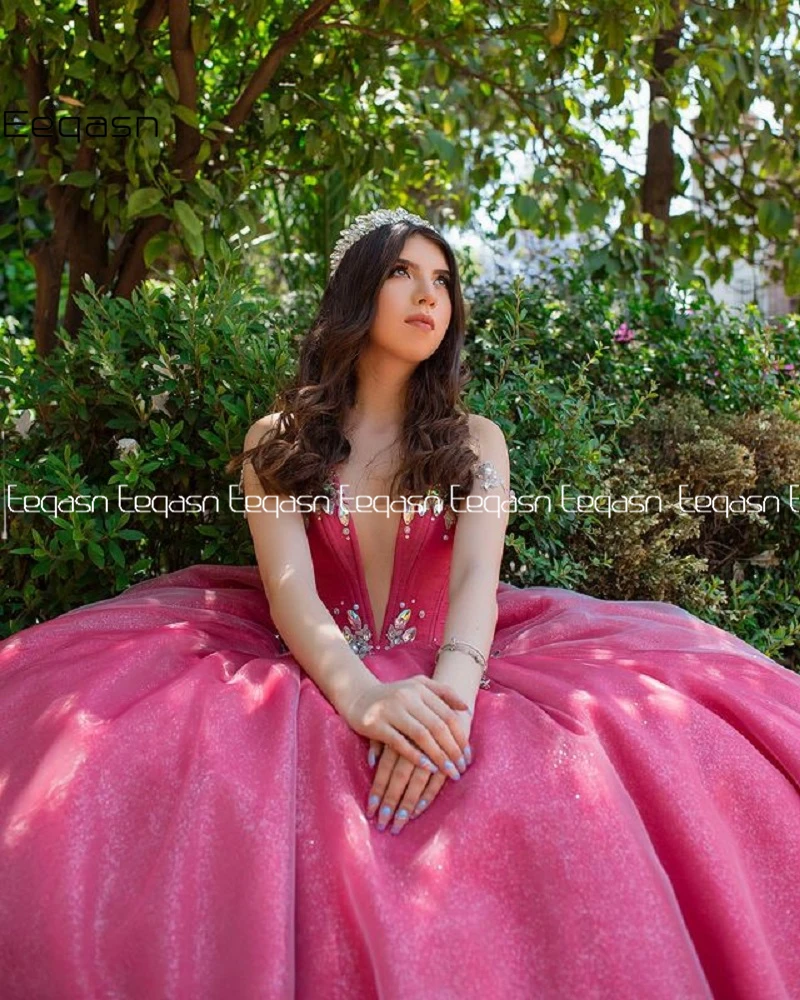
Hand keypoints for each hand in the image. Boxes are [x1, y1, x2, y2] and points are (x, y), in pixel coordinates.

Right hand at [343, 675, 471, 773]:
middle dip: (452, 750)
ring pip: (421, 735)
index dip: (460, 736)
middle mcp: (407, 696)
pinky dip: (415, 756)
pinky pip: (399, 743)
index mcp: (420, 688)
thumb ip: (442, 693)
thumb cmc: (393, 696)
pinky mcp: (375, 723)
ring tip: (449, 772)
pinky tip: (427, 768)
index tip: (468, 756)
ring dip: (438, 756)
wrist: (357, 695)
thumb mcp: (417, 687)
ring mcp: (390, 709)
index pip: (447, 714)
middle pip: (437, 726)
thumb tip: (466, 708)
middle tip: (461, 769)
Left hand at [365, 708, 472, 833]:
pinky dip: (426, 797)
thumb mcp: (395, 723)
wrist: (448, 701)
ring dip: (406, 805)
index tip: (371, 811)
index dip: (378, 789)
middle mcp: (414, 744)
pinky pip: (435, 780)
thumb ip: (381, 742)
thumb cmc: (414, 715)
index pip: (385, 768)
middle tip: (382, 825)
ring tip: (397, 825)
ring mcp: (432, 751)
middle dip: (390, 802)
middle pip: (399, 777)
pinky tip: (417, 811)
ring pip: (417, 782)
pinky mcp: (446, 756)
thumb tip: (371, 761)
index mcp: (399, 735)